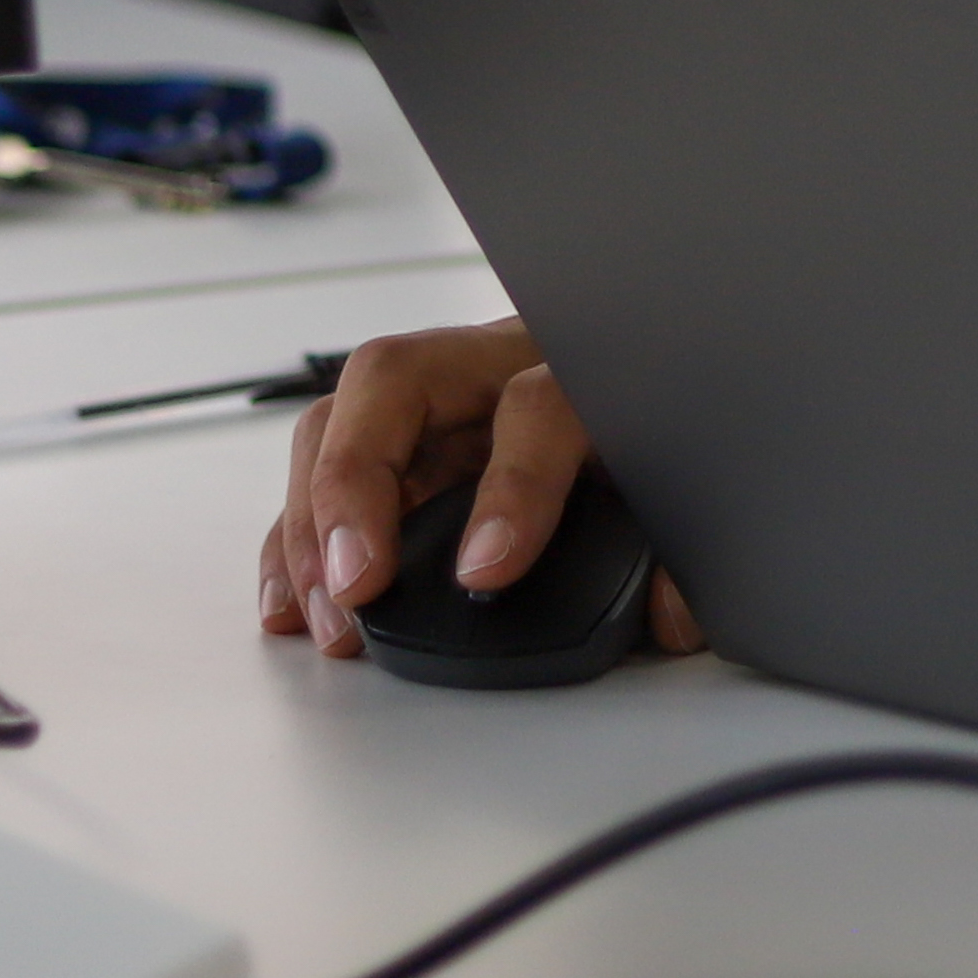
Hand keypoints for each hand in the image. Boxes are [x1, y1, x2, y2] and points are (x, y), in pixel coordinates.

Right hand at [256, 318, 702, 660]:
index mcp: (580, 367)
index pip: (536, 406)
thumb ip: (684, 550)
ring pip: (341, 416)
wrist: (649, 362)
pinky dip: (297, 541)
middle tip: (356, 584)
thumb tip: (672, 613)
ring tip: (327, 615)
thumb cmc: (650, 428)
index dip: (510, 491)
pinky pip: (321, 472)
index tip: (485, 574)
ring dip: (313, 521)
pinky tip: (293, 603)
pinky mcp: (395, 440)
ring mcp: (435, 394)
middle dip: (355, 483)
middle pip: (396, 377)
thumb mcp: (683, 481)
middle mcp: (494, 363)